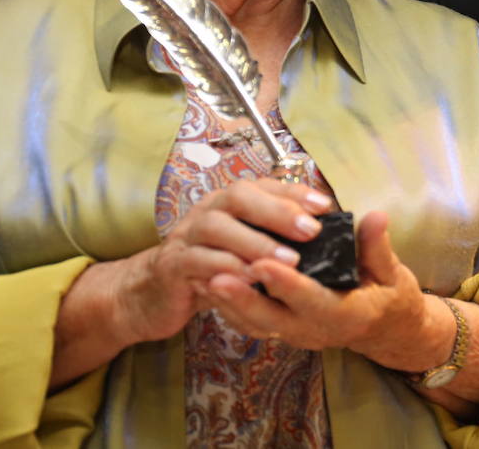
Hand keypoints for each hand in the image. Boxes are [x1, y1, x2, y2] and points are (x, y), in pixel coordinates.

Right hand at [111, 178, 335, 343]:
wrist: (153, 292)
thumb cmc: (210, 267)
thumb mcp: (243, 248)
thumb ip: (273, 238)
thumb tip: (320, 237)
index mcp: (229, 203)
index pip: (263, 186)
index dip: (295, 193)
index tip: (325, 206)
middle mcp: (208, 211)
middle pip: (239, 197)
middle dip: (278, 211)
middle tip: (310, 231)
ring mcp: (188, 236)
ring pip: (218, 228)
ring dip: (256, 242)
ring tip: (289, 261)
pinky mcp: (173, 265)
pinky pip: (198, 261)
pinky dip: (226, 269)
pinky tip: (251, 280)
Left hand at [199, 211, 443, 369]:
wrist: (385, 330)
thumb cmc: (389, 296)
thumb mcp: (392, 273)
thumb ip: (377, 247)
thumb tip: (376, 216)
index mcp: (345, 314)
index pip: (311, 299)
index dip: (286, 283)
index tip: (262, 263)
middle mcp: (316, 329)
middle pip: (272, 318)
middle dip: (242, 298)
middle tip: (214, 276)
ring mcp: (297, 333)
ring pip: (256, 324)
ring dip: (229, 303)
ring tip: (203, 277)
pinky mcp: (284, 330)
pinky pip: (252, 324)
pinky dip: (230, 308)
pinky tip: (210, 284)